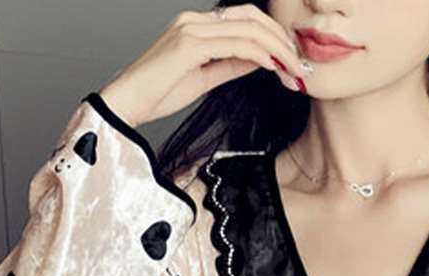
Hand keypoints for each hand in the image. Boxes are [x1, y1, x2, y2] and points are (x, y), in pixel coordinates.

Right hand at [99, 4, 308, 128]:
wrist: (127, 103)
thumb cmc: (159, 93)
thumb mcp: (205, 78)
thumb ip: (231, 65)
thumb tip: (261, 61)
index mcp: (197, 25)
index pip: (245, 19)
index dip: (273, 36)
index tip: (292, 61)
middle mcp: (194, 20)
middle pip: (251, 17)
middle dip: (282, 41)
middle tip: (301, 67)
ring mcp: (190, 30)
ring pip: (248, 29)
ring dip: (278, 50)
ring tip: (294, 72)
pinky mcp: (189, 46)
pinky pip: (235, 44)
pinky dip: (260, 55)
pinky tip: (273, 69)